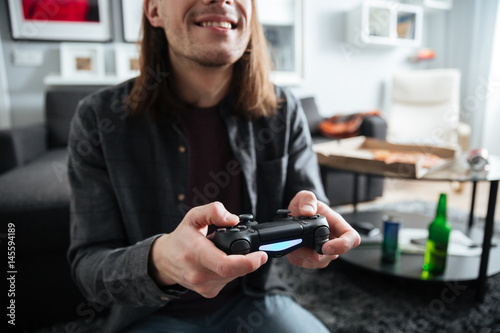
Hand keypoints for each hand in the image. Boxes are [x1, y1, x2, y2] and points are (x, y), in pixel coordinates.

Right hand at [149, 202, 267, 297]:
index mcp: (195, 253)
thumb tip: (233, 219)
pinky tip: (222, 261)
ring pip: (234, 276)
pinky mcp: (208, 292)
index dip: (248, 262)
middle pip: (235, 271)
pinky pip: (228, 281)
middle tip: (256, 252)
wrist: (164, 260)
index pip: (225, 265)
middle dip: (248, 261)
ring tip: (227, 252)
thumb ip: (213, 212)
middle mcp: (198, 274)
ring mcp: (203, 286)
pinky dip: (231, 271)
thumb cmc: (181, 237)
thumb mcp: (193, 217)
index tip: (262, 255)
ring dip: (239, 265)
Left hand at [286, 191, 360, 268]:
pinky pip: (306, 264)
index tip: (326, 247)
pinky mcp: (314, 259)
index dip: (342, 245)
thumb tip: (308, 211)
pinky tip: (292, 248)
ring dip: (302, 256)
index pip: (352, 238)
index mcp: (337, 225)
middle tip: (298, 244)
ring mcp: (325, 252)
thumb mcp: (304, 197)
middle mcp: (334, 240)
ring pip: (317, 262)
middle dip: (313, 253)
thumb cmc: (306, 206)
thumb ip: (307, 200)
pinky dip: (296, 258)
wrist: (295, 214)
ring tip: (293, 243)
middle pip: (332, 255)